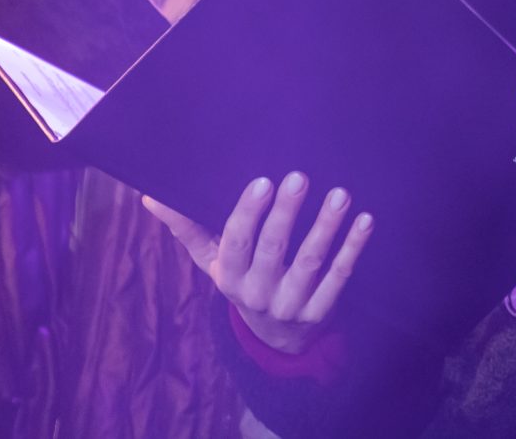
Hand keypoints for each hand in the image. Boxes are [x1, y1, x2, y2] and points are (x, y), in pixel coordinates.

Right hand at [143, 173, 373, 352]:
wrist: (273, 337)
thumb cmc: (240, 279)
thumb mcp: (211, 259)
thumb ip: (186, 226)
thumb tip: (150, 196)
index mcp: (227, 276)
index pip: (235, 242)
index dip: (249, 213)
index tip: (264, 181)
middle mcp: (256, 294)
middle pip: (272, 250)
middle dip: (287, 213)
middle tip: (300, 177)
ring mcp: (290, 305)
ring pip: (310, 263)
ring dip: (326, 227)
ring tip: (340, 194)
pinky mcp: (319, 312)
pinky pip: (339, 278)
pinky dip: (353, 249)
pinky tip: (365, 221)